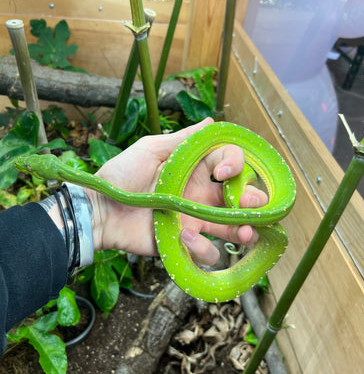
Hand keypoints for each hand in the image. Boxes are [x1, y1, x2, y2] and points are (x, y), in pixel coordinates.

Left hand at [85, 118, 267, 264]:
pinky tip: (184, 237)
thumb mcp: (151, 149)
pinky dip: (201, 247)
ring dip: (245, 230)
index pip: (231, 163)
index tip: (225, 171)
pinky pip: (205, 252)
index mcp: (197, 170)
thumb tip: (211, 121)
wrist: (99, 209)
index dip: (237, 164)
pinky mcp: (183, 244)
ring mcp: (194, 221)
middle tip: (252, 205)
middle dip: (254, 201)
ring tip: (245, 233)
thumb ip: (183, 139)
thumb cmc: (122, 175)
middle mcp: (201, 196)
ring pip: (232, 228)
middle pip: (240, 199)